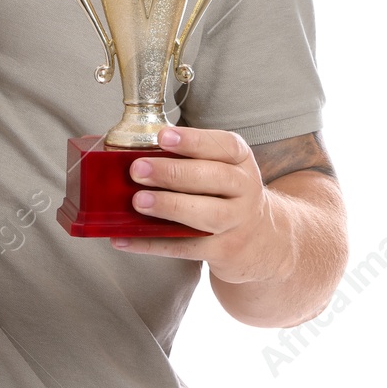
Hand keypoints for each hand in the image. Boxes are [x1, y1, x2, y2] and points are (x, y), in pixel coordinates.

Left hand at [111, 125, 293, 283]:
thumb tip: (130, 151)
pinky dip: (153, 244)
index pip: (225, 146)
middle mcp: (245, 190)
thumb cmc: (226, 195)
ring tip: (138, 201)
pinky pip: (186, 248)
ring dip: (170, 206)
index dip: (194, 140)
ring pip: (208, 215)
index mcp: (241, 162)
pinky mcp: (224, 251)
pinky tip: (125, 239)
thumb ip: (188, 157)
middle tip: (138, 169)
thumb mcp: (222, 168)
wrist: (260, 240)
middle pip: (216, 178)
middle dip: (174, 173)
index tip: (163, 136)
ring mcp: (237, 223)